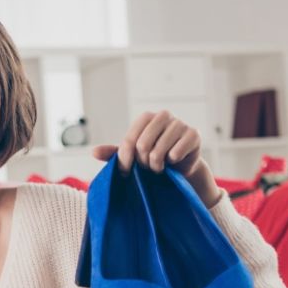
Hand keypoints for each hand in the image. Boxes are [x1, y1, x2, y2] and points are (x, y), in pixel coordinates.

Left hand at [92, 111, 222, 206]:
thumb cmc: (153, 158)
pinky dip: (172, 161)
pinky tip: (173, 162)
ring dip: (157, 165)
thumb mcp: (132, 156)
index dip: (125, 159)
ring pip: (160, 150)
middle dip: (142, 162)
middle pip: (143, 145)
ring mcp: (179, 124)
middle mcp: (163, 116)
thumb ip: (114, 153)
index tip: (126, 171)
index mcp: (146, 118)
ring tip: (159, 167)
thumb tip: (93, 151)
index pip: (129, 139)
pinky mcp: (193, 134)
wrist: (179, 168)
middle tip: (147, 168)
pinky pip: (177, 151)